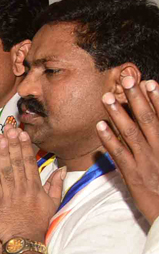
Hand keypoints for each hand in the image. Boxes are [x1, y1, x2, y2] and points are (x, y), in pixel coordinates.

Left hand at [0, 126, 60, 244]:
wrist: (23, 240)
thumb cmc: (37, 222)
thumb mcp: (52, 203)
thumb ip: (56, 185)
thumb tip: (63, 168)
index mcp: (35, 187)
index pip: (30, 162)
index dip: (25, 146)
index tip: (23, 133)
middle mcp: (22, 188)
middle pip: (16, 162)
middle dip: (12, 144)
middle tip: (9, 129)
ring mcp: (8, 194)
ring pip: (4, 170)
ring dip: (1, 152)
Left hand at [98, 77, 158, 224]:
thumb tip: (154, 125)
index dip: (157, 99)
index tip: (150, 82)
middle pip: (147, 118)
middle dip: (137, 97)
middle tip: (127, 78)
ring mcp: (146, 161)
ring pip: (131, 132)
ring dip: (118, 113)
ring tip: (107, 97)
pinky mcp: (133, 175)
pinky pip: (119, 153)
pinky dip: (109, 139)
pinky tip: (99, 126)